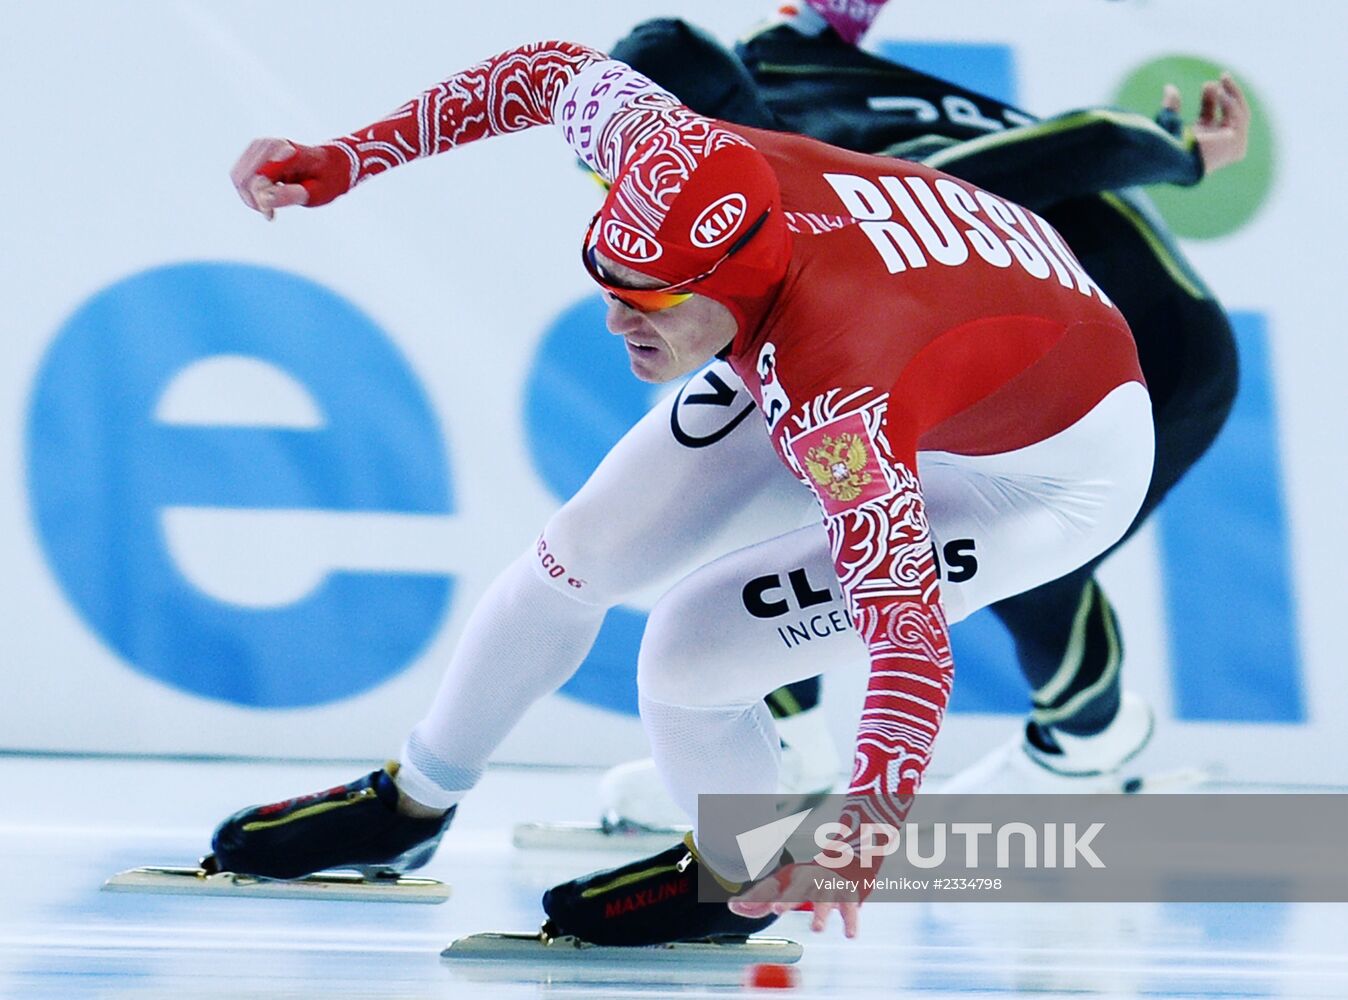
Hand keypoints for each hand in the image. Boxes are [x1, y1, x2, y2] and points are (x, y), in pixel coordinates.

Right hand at [229, 137, 349, 219]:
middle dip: (255, 200)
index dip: (261, 200)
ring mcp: (259, 146)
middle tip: (271, 212)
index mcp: (287, 153)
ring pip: (239, 178)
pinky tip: (265, 196)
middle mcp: (269, 145)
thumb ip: (291, 195)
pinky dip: (248, 191)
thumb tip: (265, 199)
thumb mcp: (315, 193)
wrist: (329, 164)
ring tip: (269, 205)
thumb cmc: (325, 180)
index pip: (259, 179)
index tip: (271, 216)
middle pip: (244, 179)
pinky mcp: (253, 152)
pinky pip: (239, 176)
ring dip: (250, 197)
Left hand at [728, 862, 861, 938]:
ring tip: (815, 929)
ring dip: (820, 914)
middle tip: (777, 910)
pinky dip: (850, 922)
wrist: (842, 866)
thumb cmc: (804, 882)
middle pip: (797, 889)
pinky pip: (850, 910)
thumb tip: (732, 906)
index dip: (760, 895)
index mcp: (789, 877)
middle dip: (787, 899)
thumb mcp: (781, 887)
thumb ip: (758, 899)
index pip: (772, 887)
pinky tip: (849, 935)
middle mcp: (808, 880)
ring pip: (823, 901)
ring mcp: (829, 888)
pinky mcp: (848, 897)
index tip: (746, 905)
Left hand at [1161, 73, 1250, 174]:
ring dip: (1233, 94)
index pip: (1209, 117)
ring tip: (1224, 77)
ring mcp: (1229, 147)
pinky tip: (1221, 91)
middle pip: (1228, 115)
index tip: (1206, 84)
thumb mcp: (1168, 123)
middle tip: (1222, 75)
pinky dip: (1232, 103)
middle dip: (1226, 94)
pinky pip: (1240, 118)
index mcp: (1199, 143)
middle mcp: (1216, 146)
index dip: (1210, 99)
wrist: (1175, 164)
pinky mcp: (1236, 144)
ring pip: (1239, 114)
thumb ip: (1170, 108)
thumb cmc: (1167, 149)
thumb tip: (1169, 88)